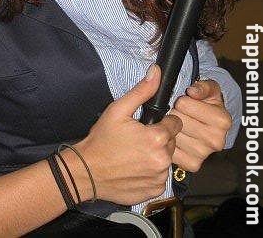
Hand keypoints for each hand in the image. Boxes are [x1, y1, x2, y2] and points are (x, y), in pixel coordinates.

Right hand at [76, 64, 182, 205]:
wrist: (87, 172)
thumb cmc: (102, 140)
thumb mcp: (118, 110)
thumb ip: (142, 91)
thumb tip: (156, 72)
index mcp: (157, 138)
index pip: (175, 124)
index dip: (162, 122)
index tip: (147, 125)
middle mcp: (162, 160)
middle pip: (172, 143)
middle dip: (159, 139)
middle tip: (138, 139)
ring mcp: (159, 178)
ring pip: (166, 160)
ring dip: (156, 156)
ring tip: (135, 154)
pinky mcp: (154, 191)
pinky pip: (160, 177)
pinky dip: (151, 173)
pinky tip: (135, 168)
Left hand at [169, 79, 232, 171]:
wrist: (211, 124)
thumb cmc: (207, 104)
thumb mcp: (209, 88)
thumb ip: (202, 86)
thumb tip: (192, 91)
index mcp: (222, 120)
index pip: (184, 104)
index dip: (181, 100)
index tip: (185, 102)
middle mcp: (216, 140)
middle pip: (177, 120)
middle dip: (174, 113)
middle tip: (180, 114)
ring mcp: (204, 154)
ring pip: (173, 135)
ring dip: (171, 129)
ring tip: (179, 125)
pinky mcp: (192, 164)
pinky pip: (172, 151)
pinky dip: (170, 143)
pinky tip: (176, 137)